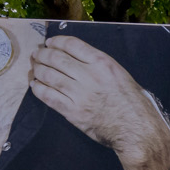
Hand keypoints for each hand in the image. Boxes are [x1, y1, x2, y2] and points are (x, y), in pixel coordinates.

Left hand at [25, 35, 169, 169]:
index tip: (50, 42)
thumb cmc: (132, 102)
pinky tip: (35, 86)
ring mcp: (80, 94)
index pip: (72, 45)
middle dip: (43, 54)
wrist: (135, 128)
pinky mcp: (73, 112)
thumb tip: (77, 60)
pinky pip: (49, 97)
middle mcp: (89, 75)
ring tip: (34, 68)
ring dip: (39, 70)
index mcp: (102, 63)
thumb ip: (99, 65)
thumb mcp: (120, 74)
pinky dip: (39, 90)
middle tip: (37, 54)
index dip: (57, 41)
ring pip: (50, 76)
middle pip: (57, 58)